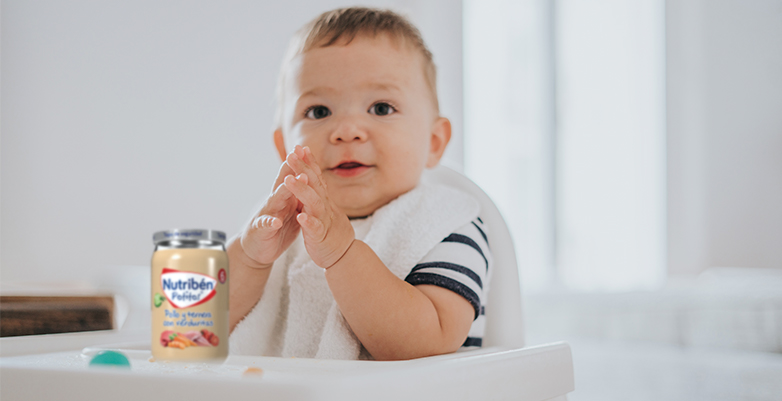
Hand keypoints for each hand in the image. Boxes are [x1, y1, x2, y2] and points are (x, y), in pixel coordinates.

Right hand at [239, 152, 304, 267]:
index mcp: (284, 197)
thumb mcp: (290, 208)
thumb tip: (310, 177)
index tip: (306, 149)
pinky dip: (270, 223)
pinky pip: (265, 225)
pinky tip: (276, 222)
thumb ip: (297, 194)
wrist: (257, 249)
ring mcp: (266, 214)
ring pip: (274, 200)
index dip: (298, 164)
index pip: (291, 177)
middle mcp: (274, 202)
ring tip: (290, 183)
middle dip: (289, 170)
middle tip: (297, 156)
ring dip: (282, 191)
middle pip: (282, 183)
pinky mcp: (261, 230)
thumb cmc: (276, 227)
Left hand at [283, 145, 354, 267]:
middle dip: (302, 168)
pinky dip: (308, 221)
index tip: (300, 146)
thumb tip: (312, 175)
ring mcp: (323, 220)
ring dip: (302, 190)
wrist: (343, 253)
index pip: (316, 176)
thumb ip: (318, 192)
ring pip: (314, 203)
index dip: (308, 161)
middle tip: (291, 154)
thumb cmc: (330, 230)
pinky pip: (315, 228)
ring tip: (289, 180)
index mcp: (323, 199)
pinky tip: (300, 216)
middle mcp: (325, 206)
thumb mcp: (324, 207)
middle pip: (314, 183)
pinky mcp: (320, 236)